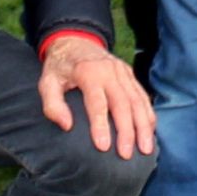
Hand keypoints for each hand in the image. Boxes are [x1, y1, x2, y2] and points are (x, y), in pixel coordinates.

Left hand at [37, 32, 156, 157]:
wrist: (75, 40)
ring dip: (143, 126)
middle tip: (126, 155)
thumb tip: (66, 126)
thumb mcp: (47, 81)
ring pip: (138, 101)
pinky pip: (142, 96)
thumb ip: (52, 104)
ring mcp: (123, 71)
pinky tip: (149, 133)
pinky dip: (148, 115)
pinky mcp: (130, 74)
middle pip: (123, 104)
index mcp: (88, 72)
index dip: (101, 125)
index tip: (103, 147)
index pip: (98, 102)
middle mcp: (109, 71)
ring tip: (145, 149)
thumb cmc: (60, 67)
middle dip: (127, 131)